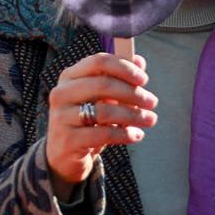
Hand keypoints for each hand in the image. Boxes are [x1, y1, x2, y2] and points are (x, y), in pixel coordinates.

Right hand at [44, 53, 157, 198]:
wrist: (64, 154)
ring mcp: (62, 117)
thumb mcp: (101, 97)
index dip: (124, 68)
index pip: (98, 62)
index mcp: (70, 76)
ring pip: (104, 111)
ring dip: (133, 115)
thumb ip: (119, 77)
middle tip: (152, 102)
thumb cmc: (86, 120)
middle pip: (103, 84)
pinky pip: (103, 134)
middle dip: (133, 93)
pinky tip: (136, 135)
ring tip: (149, 120)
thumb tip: (139, 61)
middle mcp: (62, 93)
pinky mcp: (68, 140)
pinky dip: (124, 134)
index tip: (144, 79)